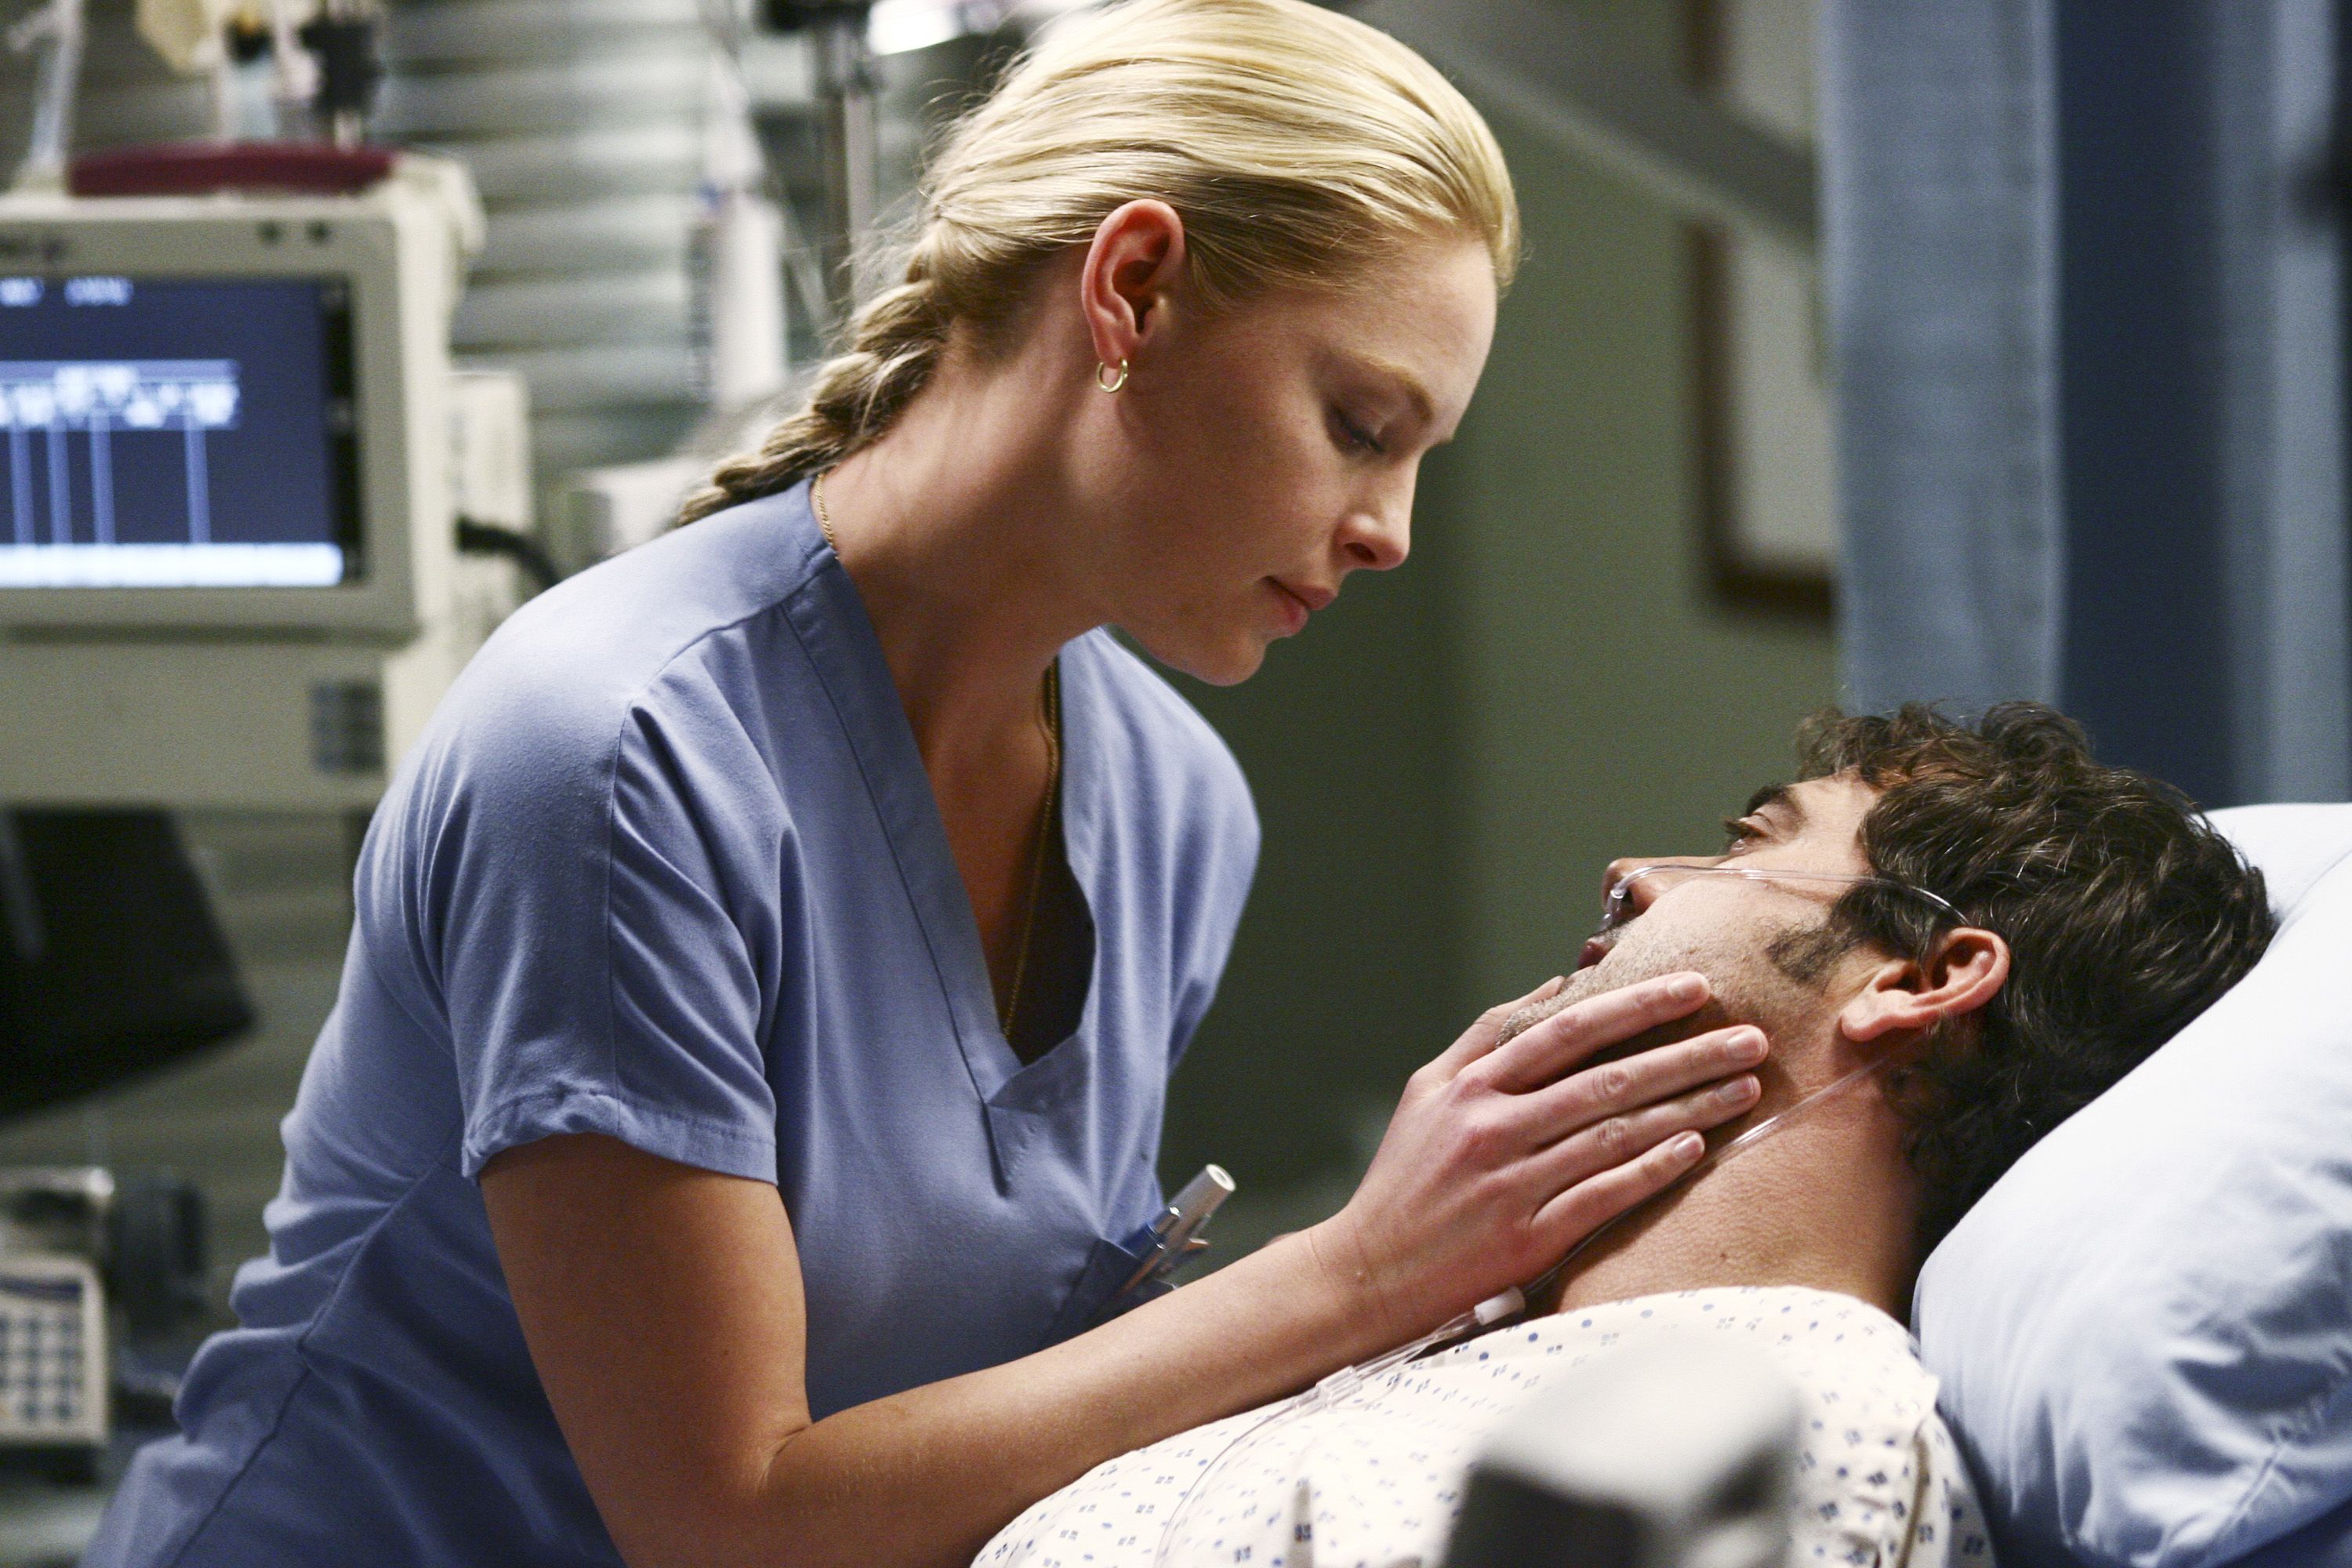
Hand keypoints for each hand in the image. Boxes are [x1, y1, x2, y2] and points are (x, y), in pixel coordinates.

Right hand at [1307, 972, 1766, 1342]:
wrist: (1368, 1272)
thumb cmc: (1405, 1177)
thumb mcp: (1427, 1090)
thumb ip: (1487, 1034)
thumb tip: (1558, 983)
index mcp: (1472, 1087)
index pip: (1567, 1030)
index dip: (1635, 1005)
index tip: (1694, 987)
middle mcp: (1494, 1129)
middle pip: (1607, 1081)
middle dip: (1687, 1054)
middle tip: (1750, 1037)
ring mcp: (1513, 1185)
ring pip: (1616, 1136)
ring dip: (1688, 1109)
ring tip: (1744, 1088)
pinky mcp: (1528, 1240)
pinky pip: (1603, 1197)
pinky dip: (1651, 1171)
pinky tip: (1696, 1150)